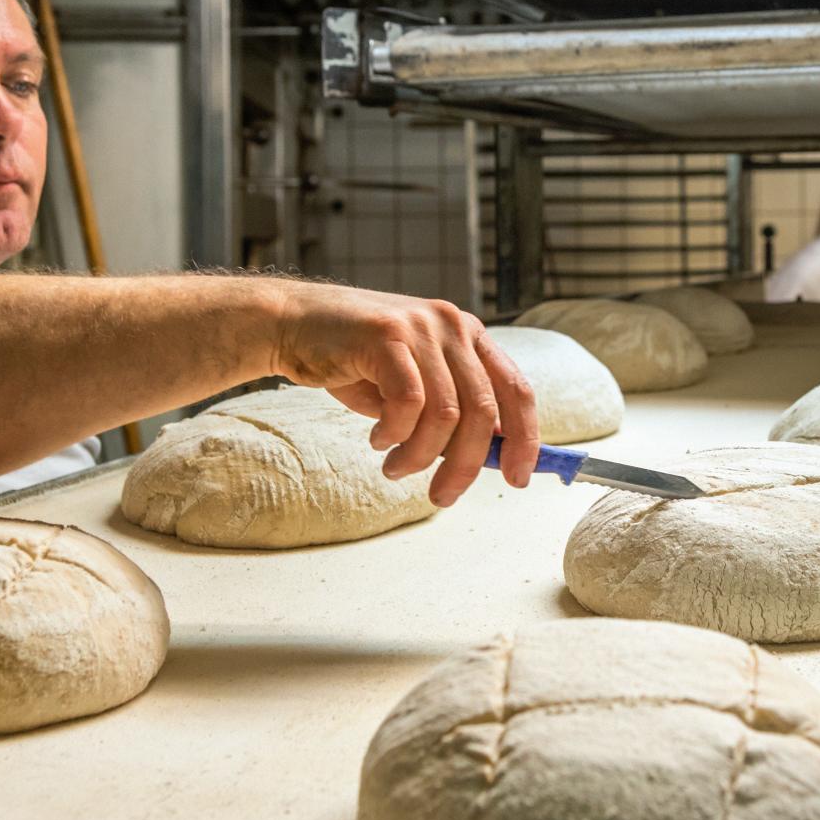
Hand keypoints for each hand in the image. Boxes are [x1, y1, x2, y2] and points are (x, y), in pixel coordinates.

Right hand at [270, 282, 538, 505]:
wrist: (293, 324)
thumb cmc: (354, 362)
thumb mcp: (413, 387)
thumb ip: (449, 414)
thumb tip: (485, 460)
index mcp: (468, 335)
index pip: (516, 389)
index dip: (525, 438)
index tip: (518, 478)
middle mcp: (453, 326)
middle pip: (485, 410)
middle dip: (467, 464)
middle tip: (442, 496)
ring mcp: (421, 327)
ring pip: (446, 414)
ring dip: (421, 456)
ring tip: (396, 468)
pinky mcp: (387, 335)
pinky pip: (410, 403)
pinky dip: (396, 433)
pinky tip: (378, 439)